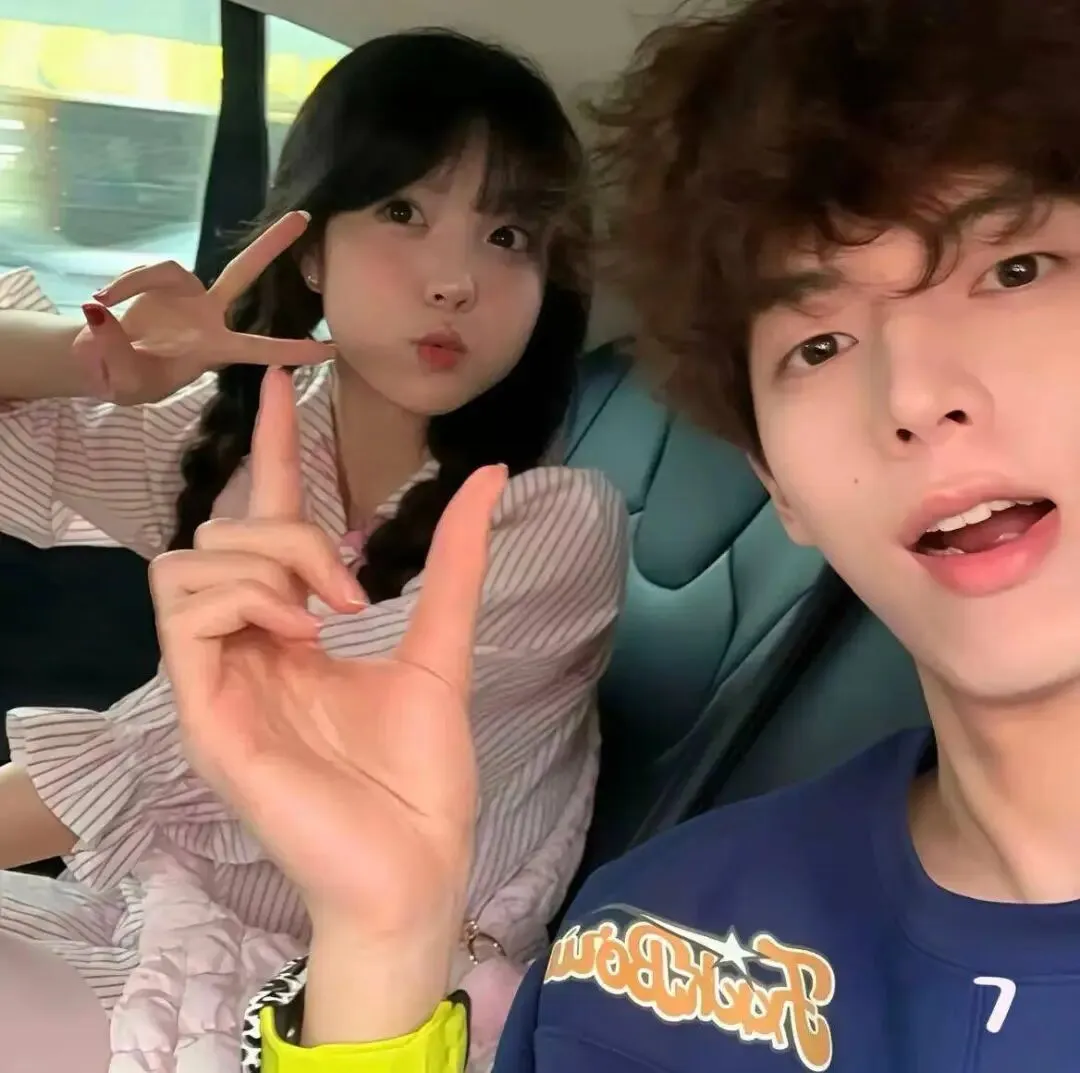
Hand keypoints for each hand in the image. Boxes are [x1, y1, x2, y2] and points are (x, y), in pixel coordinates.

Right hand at [74, 212, 333, 403]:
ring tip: (102, 306)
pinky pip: (147, 270)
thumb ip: (110, 347)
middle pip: (243, 273)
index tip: (332, 350)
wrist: (99, 363)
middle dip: (272, 245)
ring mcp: (188, 297)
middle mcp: (208, 319)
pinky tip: (101, 302)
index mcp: (211, 351)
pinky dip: (123, 283)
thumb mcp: (120, 379)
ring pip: (173, 269)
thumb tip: (98, 309)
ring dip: (135, 283)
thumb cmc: (122, 379)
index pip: (260, 350)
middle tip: (304, 216)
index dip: (294, 350)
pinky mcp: (163, 283)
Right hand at [149, 368, 506, 941]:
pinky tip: (301, 632)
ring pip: (189, 562)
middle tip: (355, 588)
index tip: (286, 382)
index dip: (271, 448)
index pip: (262, 519)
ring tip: (328, 614)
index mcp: (294, 630)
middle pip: (221, 531)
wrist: (417, 864)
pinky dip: (246, 599)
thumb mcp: (441, 648)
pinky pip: (185, 614)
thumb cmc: (421, 775)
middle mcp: (247, 647)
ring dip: (269, 563)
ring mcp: (219, 680)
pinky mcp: (203, 713)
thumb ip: (454, 565)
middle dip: (291, 528)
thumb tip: (490, 474)